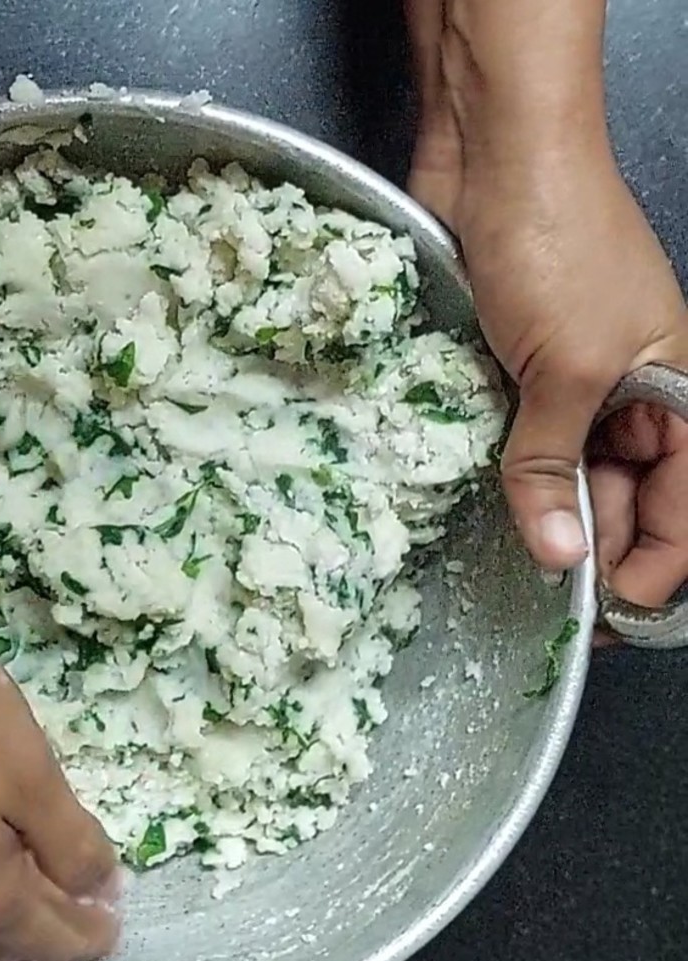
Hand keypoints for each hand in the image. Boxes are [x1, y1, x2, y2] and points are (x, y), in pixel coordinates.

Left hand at [409, 122, 687, 606]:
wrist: (496, 159)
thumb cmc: (559, 244)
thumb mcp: (570, 369)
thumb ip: (555, 465)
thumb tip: (561, 557)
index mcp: (678, 396)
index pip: (684, 509)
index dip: (652, 568)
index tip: (602, 618)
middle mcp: (630, 400)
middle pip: (620, 505)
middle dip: (585, 550)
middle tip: (536, 598)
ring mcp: (569, 387)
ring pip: (564, 481)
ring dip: (538, 517)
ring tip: (504, 558)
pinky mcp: (512, 376)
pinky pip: (515, 446)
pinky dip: (501, 477)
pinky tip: (477, 507)